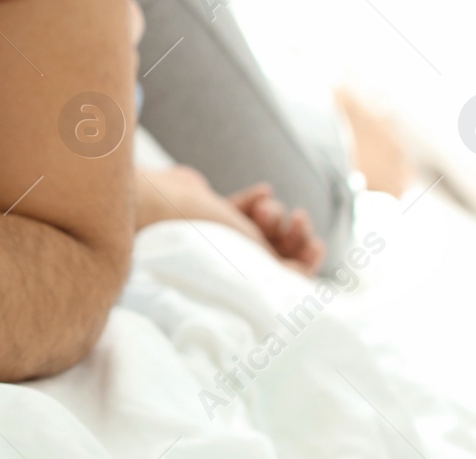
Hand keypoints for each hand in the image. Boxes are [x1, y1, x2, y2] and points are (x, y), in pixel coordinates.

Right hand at [135, 166, 324, 275]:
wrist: (160, 203)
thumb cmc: (201, 235)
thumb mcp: (249, 259)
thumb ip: (278, 270)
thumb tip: (304, 278)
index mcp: (238, 283)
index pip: (280, 282)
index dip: (304, 265)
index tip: (316, 246)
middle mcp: (229, 263)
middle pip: (273, 252)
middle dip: (292, 235)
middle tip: (298, 219)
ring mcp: (218, 237)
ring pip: (259, 228)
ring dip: (272, 215)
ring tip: (266, 207)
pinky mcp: (206, 214)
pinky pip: (238, 208)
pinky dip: (254, 200)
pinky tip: (262, 192)